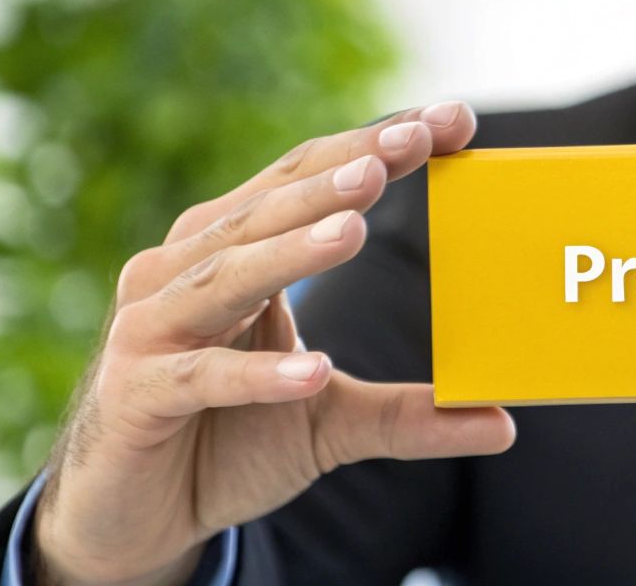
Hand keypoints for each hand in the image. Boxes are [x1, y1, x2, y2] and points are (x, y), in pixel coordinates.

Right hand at [32, 102, 515, 585]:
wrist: (131, 515)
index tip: (452, 119)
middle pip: (272, 207)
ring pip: (230, 274)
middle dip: (344, 172)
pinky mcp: (138, 393)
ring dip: (293, 248)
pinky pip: (203, 376)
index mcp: (234, 249)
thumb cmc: (226, 439)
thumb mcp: (332, 420)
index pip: (312, 180)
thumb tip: (504, 423)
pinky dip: (258, 371)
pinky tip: (314, 367)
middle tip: (410, 145)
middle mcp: (186, 270)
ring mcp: (153, 328)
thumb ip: (411, 414)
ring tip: (357, 228)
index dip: (375, 144)